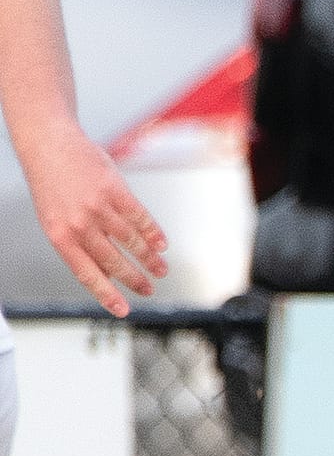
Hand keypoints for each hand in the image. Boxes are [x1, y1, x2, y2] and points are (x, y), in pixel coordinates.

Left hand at [22, 125, 166, 315]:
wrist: (49, 145)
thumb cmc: (51, 183)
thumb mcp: (55, 219)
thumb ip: (78, 243)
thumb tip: (104, 270)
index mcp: (60, 235)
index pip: (88, 273)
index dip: (108, 295)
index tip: (122, 309)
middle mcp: (79, 224)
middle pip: (115, 261)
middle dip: (136, 280)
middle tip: (149, 288)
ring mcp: (98, 207)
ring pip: (131, 242)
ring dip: (150, 259)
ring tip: (160, 268)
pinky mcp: (115, 190)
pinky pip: (140, 218)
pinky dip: (154, 234)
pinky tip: (161, 244)